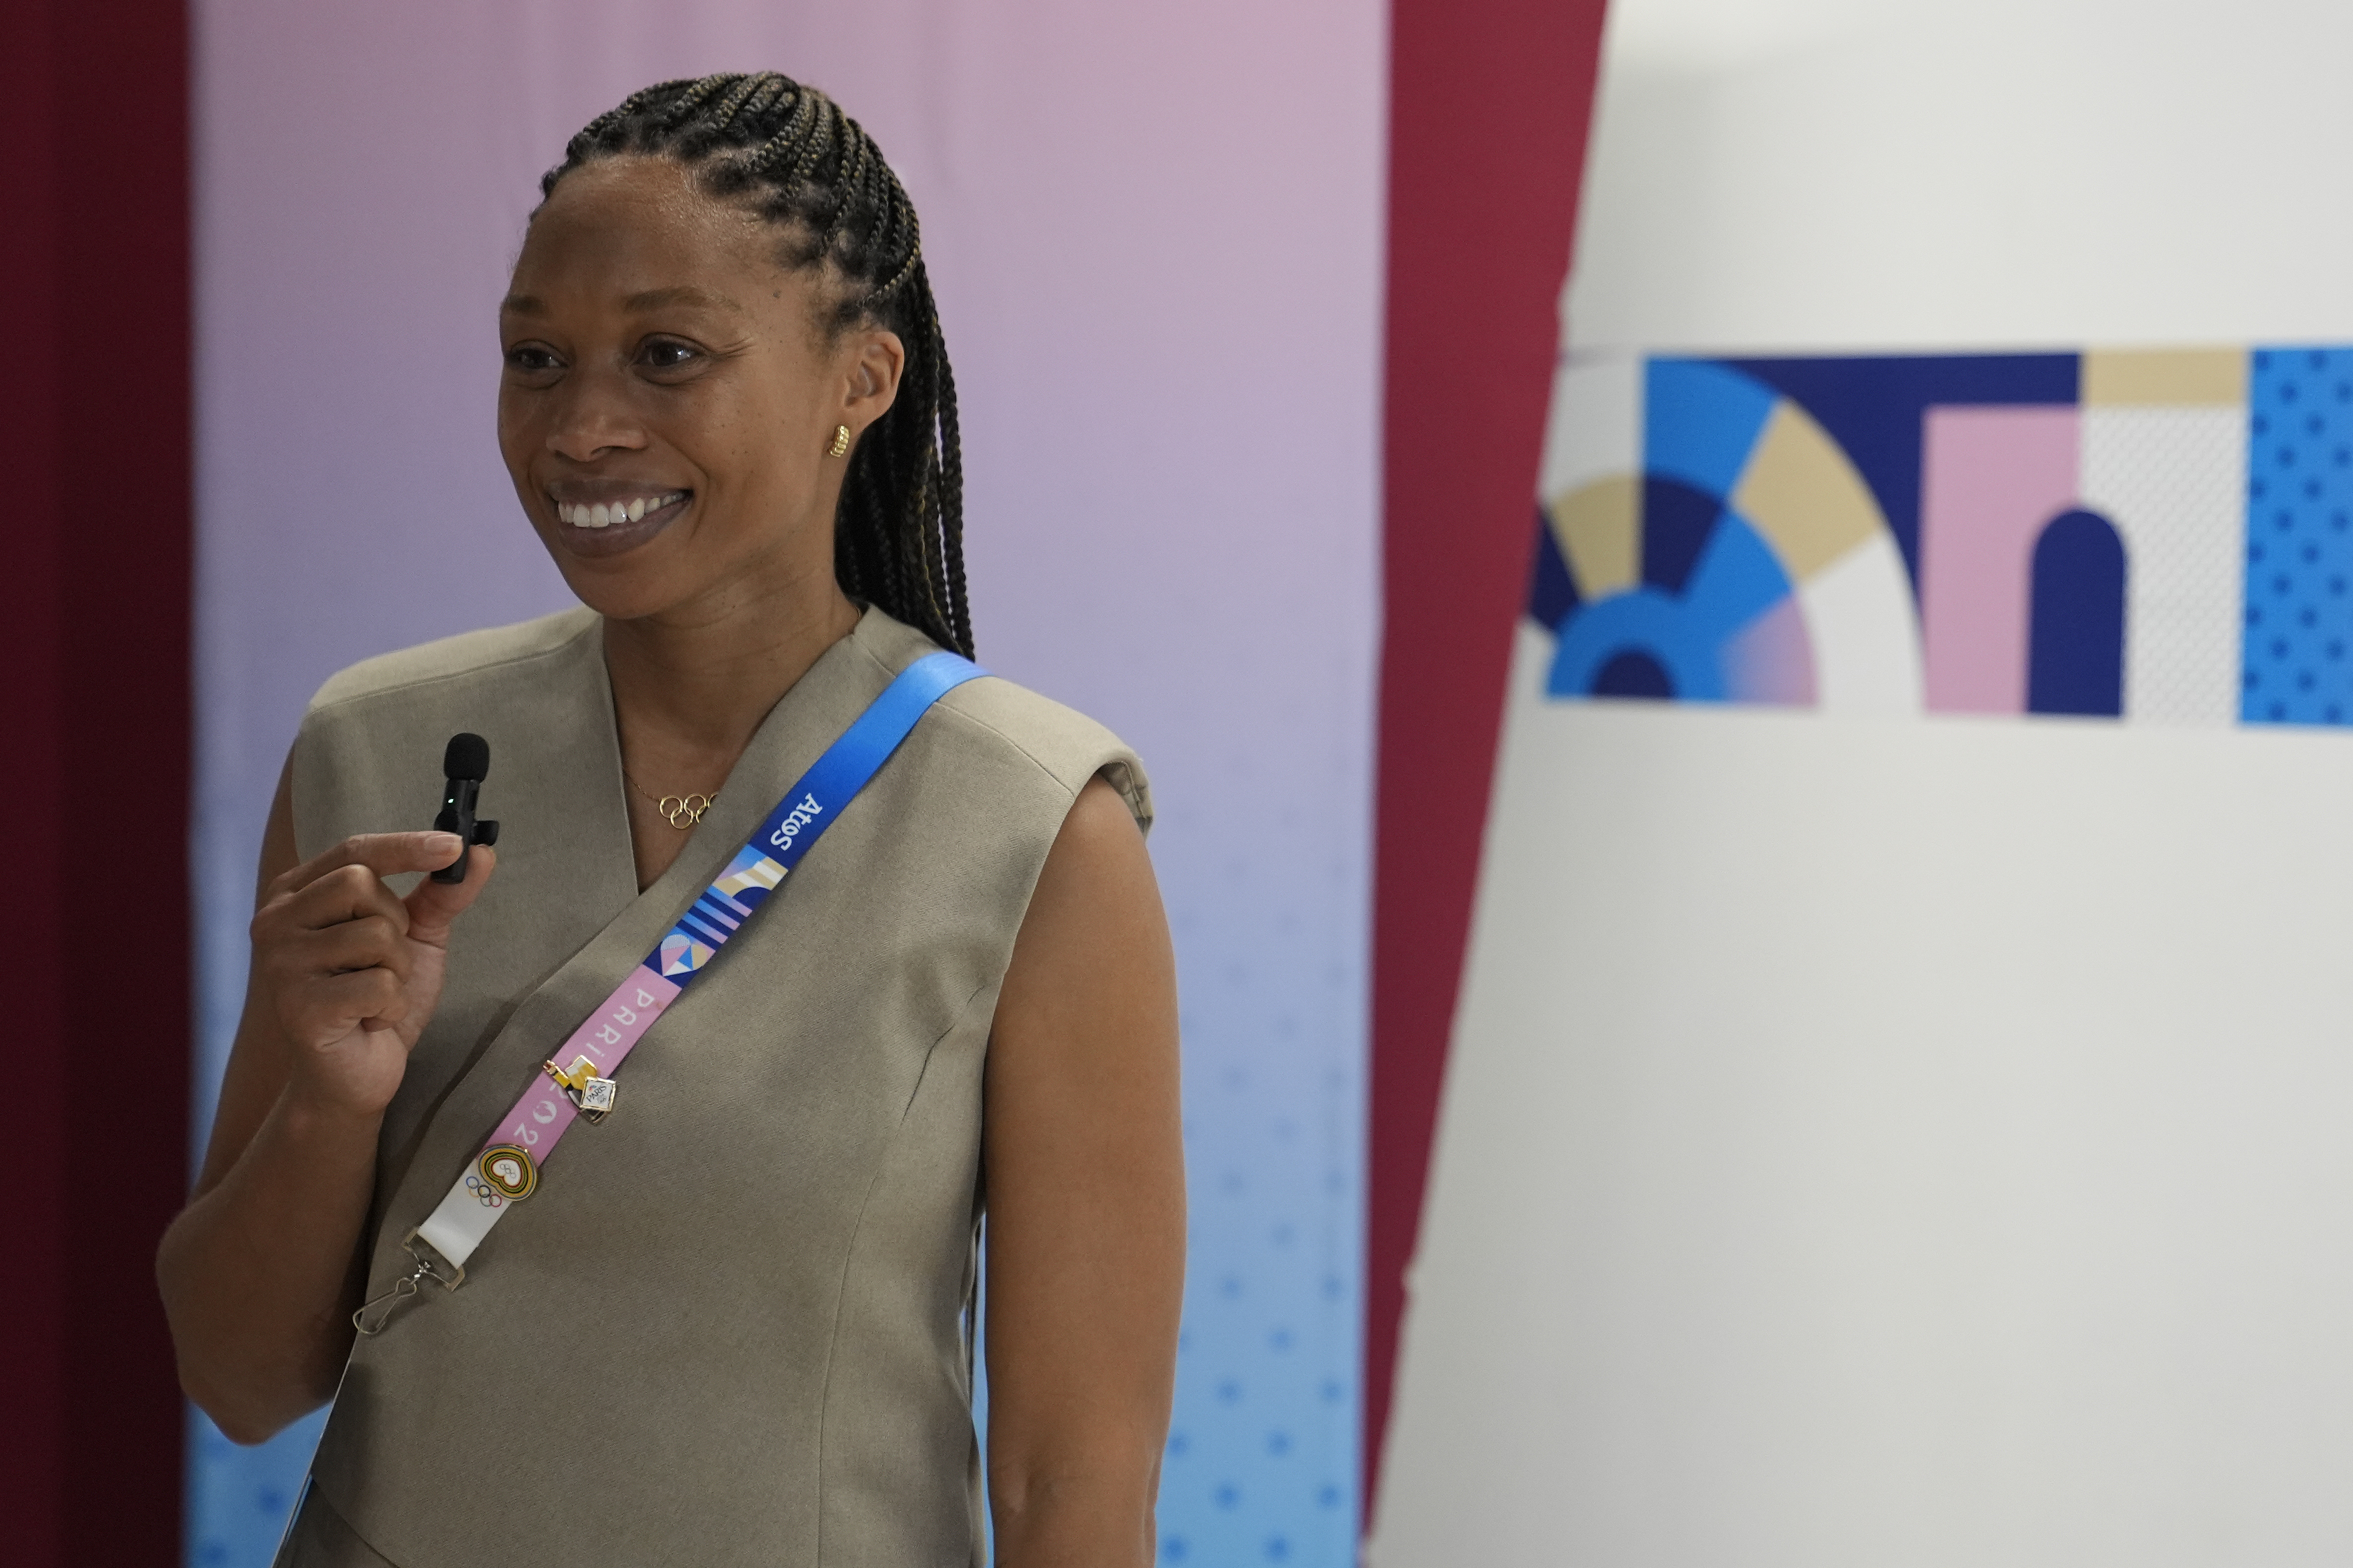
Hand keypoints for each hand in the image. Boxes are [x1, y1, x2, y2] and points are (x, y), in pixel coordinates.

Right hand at [248, 831, 495, 1119]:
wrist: (355, 1075)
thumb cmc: (378, 1000)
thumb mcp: (417, 937)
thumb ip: (442, 893)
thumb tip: (482, 850)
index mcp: (297, 895)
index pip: (353, 851)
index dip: (405, 845)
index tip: (455, 845)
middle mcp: (275, 922)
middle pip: (360, 883)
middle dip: (396, 923)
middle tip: (385, 961)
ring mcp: (281, 965)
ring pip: (375, 935)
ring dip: (397, 970)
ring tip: (374, 996)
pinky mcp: (298, 1007)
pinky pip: (378, 984)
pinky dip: (391, 1006)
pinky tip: (370, 1022)